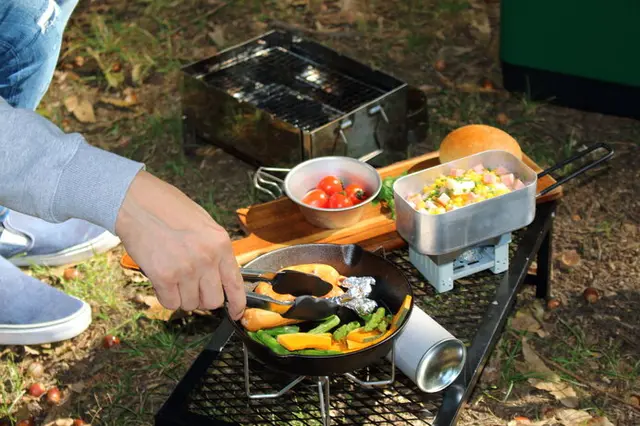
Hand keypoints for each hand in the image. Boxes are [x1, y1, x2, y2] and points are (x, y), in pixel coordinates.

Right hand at [115, 171, 245, 318]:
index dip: (237, 304)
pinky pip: (170, 303)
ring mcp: (186, 269)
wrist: (136, 202)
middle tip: (191, 285)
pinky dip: (166, 296)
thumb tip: (219, 277)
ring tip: (173, 274)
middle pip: (213, 301)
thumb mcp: (204, 225)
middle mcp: (207, 258)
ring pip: (191, 304)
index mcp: (221, 244)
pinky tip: (162, 279)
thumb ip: (215, 251)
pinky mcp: (163, 277)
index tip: (236, 313)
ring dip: (182, 296)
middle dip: (202, 298)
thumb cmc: (168, 209)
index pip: (235, 284)